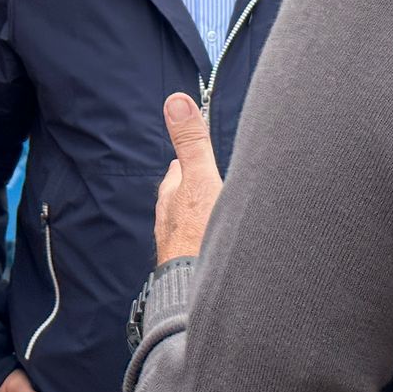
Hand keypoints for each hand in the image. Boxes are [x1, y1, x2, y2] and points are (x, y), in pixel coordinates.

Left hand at [154, 93, 223, 263]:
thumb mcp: (200, 180)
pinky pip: (200, 246)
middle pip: (185, 197)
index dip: (193, 163)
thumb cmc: (198, 236)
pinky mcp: (189, 267)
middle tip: (217, 187)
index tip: (202, 159)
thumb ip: (191, 143)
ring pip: (192, 223)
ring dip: (205, 218)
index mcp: (173, 195)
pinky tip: (220, 247)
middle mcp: (170, 219)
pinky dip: (209, 241)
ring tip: (222, 218)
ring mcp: (178, 245)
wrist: (196, 291)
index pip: (181, 170)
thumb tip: (175, 100)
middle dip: (199, 191)